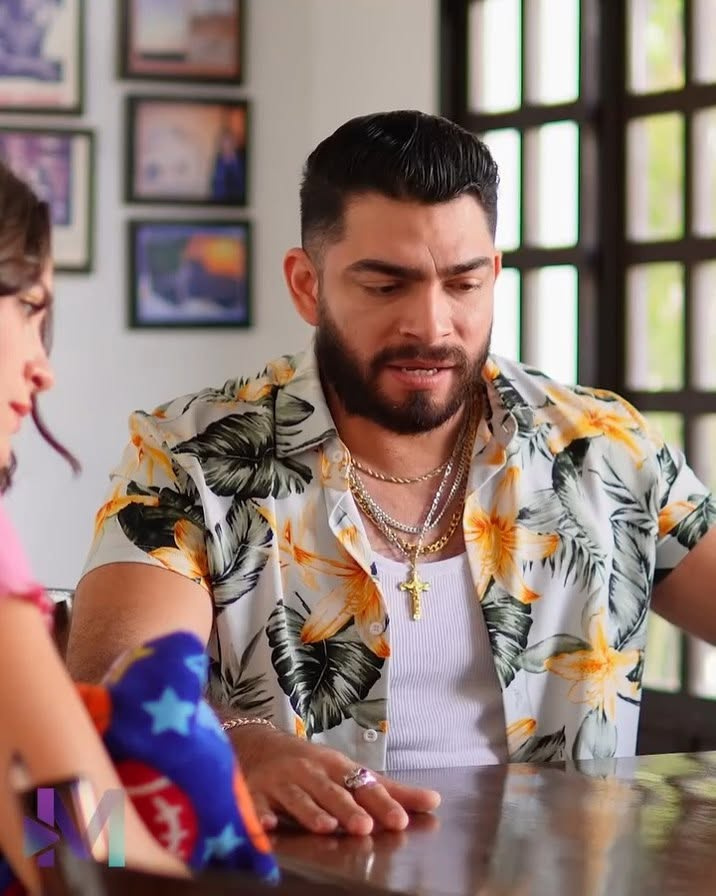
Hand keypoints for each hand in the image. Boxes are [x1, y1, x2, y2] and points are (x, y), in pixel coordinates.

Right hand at [238, 729, 439, 835]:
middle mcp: (310, 772)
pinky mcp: (253, 792)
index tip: (399, 819)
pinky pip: (255, 804)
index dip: (381, 802)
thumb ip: (388, 790)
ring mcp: (281, 782)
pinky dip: (260, 813)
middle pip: (331, 791)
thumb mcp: (347, 771)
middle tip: (364, 826)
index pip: (363, 785)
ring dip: (311, 811)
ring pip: (297, 798)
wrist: (255, 744)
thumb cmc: (310, 764)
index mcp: (336, 767)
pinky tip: (267, 824)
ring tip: (326, 826)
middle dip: (347, 808)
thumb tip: (433, 800)